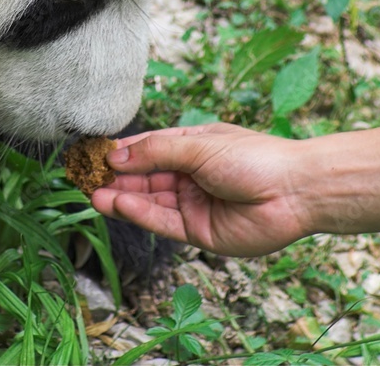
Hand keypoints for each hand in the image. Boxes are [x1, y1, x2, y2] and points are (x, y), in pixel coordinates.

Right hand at [91, 122, 312, 256]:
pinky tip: (117, 203)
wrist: (295, 192)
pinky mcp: (198, 231)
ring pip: (149, 201)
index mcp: (194, 148)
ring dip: (120, 197)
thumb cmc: (255, 158)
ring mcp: (193, 204)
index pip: (148, 148)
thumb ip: (157, 152)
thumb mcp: (200, 147)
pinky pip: (161, 222)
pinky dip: (138, 213)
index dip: (121, 152)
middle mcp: (190, 176)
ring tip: (93, 193)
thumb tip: (118, 154)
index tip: (92, 153)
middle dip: (115, 177)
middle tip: (84, 177)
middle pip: (144, 177)